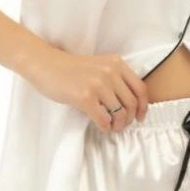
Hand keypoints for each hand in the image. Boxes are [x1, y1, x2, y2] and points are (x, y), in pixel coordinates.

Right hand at [24, 43, 148, 130]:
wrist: (45, 64)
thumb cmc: (70, 68)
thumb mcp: (99, 66)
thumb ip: (114, 78)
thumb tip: (130, 104)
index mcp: (116, 63)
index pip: (140, 88)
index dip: (143, 107)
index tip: (140, 117)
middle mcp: (110, 72)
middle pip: (132, 103)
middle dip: (129, 119)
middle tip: (121, 125)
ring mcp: (98, 84)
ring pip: (120, 114)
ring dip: (117, 125)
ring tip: (111, 127)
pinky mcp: (85, 97)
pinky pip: (103, 119)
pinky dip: (105, 127)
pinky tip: (101, 126)